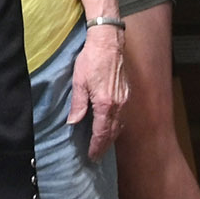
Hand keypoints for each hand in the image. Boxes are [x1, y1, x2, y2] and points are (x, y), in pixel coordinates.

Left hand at [69, 27, 127, 161]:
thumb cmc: (91, 60)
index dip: (96, 146)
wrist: (108, 43)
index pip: (101, 132)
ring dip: (111, 136)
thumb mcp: (79, 82)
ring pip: (119, 125)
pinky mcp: (126, 93)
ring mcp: (124, 99)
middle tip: (96, 155)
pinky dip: (116, 125)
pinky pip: (122, 116)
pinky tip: (110, 126)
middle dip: (104, 145)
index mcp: (104, 104)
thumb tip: (73, 122)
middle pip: (112, 132)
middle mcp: (118, 104)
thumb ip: (78, 104)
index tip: (92, 155)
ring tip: (102, 145)